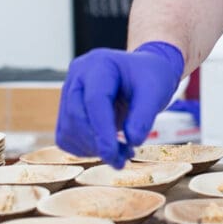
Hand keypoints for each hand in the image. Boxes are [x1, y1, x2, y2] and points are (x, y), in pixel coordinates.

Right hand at [55, 41, 183, 168]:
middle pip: (76, 115)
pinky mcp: (67, 110)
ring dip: (92, 149)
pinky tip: (108, 147)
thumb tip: (132, 139)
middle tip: (122, 160)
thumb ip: (144, 115)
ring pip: (68, 129)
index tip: (113, 155)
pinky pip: (66, 137)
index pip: (94, 99)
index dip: (102, 130)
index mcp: (99, 63)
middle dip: (96, 143)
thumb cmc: (149, 78)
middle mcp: (78, 75)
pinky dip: (85, 149)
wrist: (143, 74)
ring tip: (122, 153)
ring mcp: (69, 92)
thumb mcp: (156, 91)